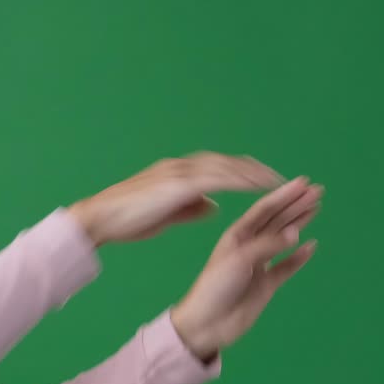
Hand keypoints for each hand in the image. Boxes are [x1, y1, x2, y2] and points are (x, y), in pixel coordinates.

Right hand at [67, 152, 284, 245]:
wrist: (100, 217)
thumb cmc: (126, 220)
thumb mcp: (166, 213)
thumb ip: (191, 207)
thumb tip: (213, 205)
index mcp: (177, 174)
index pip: (217, 167)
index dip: (241, 172)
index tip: (263, 179)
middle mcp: (182, 167)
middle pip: (227, 163)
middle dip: (255, 169)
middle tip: (283, 177)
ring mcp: (181, 172)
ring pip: (227, 167)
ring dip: (255, 172)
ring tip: (281, 181)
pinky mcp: (180, 183)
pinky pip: (220, 178)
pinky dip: (242, 180)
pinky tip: (261, 187)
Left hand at [169, 177, 323, 361]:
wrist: (207, 323)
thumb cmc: (215, 288)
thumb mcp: (239, 261)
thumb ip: (267, 246)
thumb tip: (296, 232)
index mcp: (237, 235)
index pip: (265, 209)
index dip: (284, 195)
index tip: (303, 182)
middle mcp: (248, 246)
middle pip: (277, 220)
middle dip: (296, 204)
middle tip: (317, 190)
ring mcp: (258, 265)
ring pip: (284, 239)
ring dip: (300, 223)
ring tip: (316, 207)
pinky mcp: (266, 285)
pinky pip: (286, 266)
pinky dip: (299, 256)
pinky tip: (311, 245)